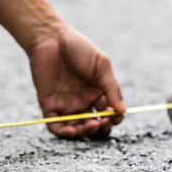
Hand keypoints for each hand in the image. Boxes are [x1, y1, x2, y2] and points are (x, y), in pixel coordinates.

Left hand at [28, 24, 125, 138]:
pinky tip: (72, 131)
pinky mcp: (49, 106)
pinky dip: (63, 133)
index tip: (115, 117)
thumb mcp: (101, 67)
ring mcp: (66, 106)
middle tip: (103, 122)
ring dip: (85, 133)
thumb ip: (112, 88)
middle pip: (93, 125)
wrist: (51, 38)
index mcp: (97, 93)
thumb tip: (122, 111)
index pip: (108, 114)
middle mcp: (82, 103)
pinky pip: (55, 126)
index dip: (113, 119)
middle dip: (100, 129)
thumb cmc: (79, 48)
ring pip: (76, 129)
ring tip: (91, 125)